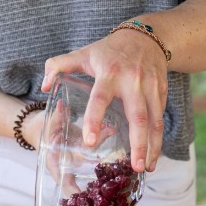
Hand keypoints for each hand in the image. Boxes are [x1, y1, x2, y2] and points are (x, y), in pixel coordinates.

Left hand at [41, 30, 167, 172]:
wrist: (147, 36)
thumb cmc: (109, 50)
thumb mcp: (82, 53)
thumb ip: (58, 66)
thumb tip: (44, 87)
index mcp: (109, 73)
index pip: (100, 99)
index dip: (94, 120)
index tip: (90, 141)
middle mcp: (133, 81)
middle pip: (137, 116)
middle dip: (138, 144)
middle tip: (135, 167)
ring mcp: (151, 87)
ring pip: (154, 121)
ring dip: (152, 147)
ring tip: (146, 169)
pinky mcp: (162, 92)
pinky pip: (160, 119)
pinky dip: (158, 139)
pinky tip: (153, 157)